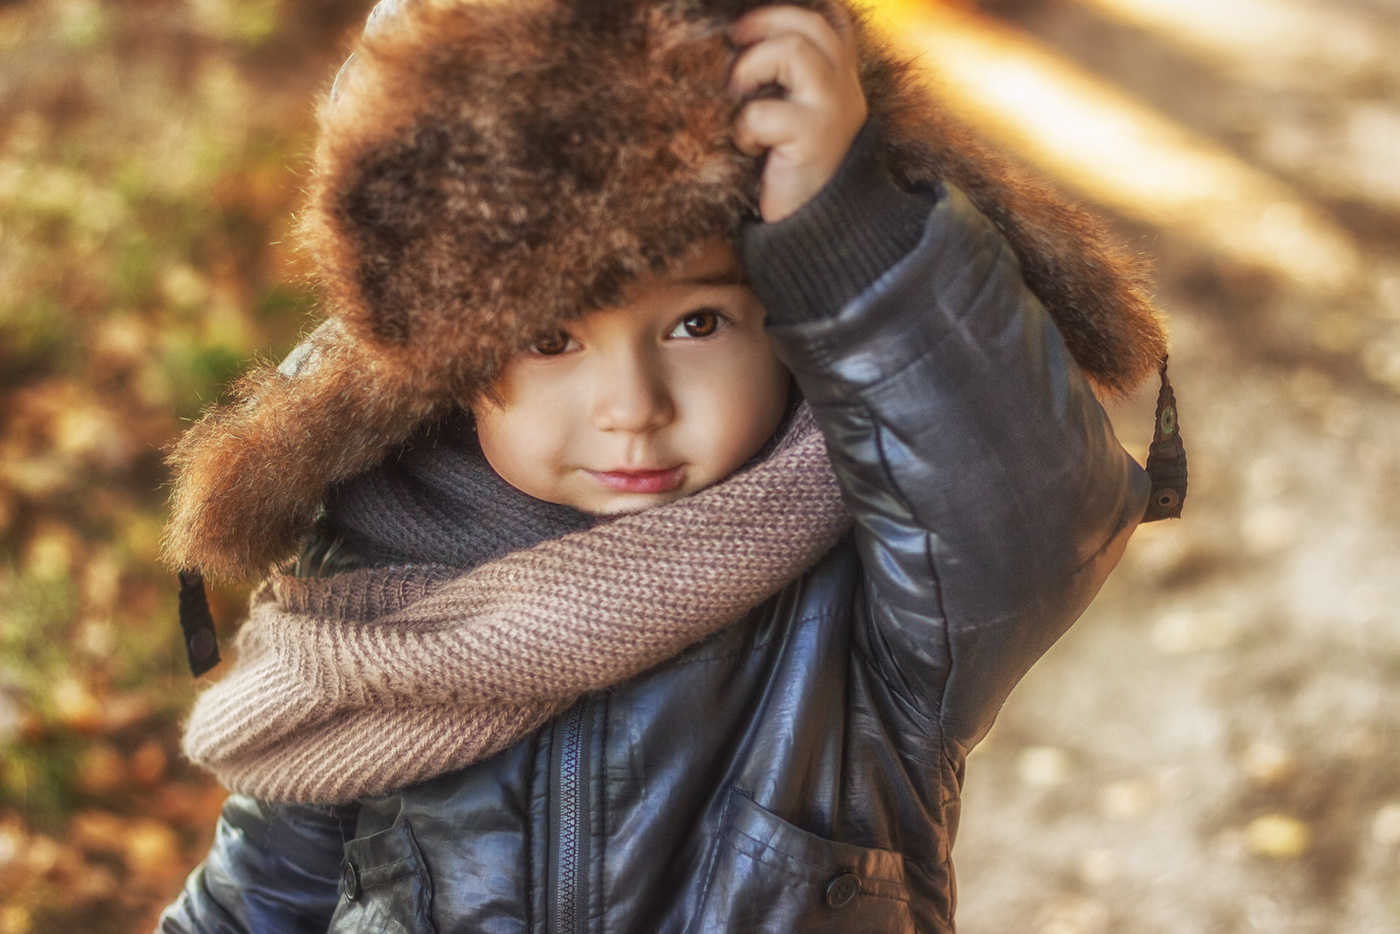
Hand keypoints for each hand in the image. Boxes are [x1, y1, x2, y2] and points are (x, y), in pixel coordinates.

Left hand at [729, 4, 867, 222]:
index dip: (794, 9)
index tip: (753, 22)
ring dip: (752, 67)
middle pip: (810, 24)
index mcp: (840, 79)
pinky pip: (766, 112)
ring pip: (794, 51)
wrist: (819, 233)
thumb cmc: (794, 174)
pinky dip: (746, 126)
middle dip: (763, 22)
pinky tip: (750, 148)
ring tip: (738, 96)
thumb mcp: (797, 118)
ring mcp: (833, 111)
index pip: (832, 20)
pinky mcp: (814, 139)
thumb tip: (738, 43)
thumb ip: (786, 83)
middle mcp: (844, 88)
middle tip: (735, 42)